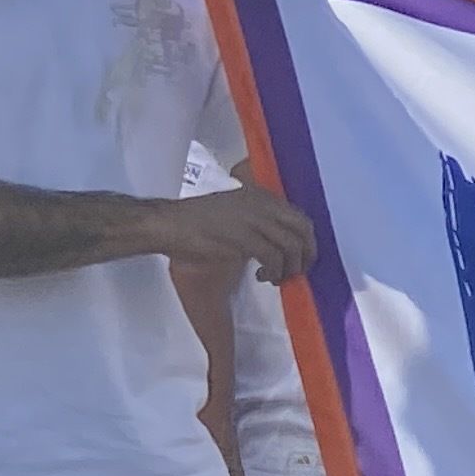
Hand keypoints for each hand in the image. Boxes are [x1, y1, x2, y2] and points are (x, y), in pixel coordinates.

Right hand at [158, 183, 316, 283]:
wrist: (168, 224)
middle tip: (296, 272)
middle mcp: (262, 205)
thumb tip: (283, 245)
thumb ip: (260, 222)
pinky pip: (273, 258)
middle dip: (306, 255)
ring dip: (289, 268)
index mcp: (261, 197)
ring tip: (273, 278)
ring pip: (291, 246)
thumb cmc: (197, 222)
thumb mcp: (236, 212)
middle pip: (303, 230)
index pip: (300, 218)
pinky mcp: (243, 238)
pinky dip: (273, 271)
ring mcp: (253, 220)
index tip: (300, 259)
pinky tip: (261, 276)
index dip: (306, 242)